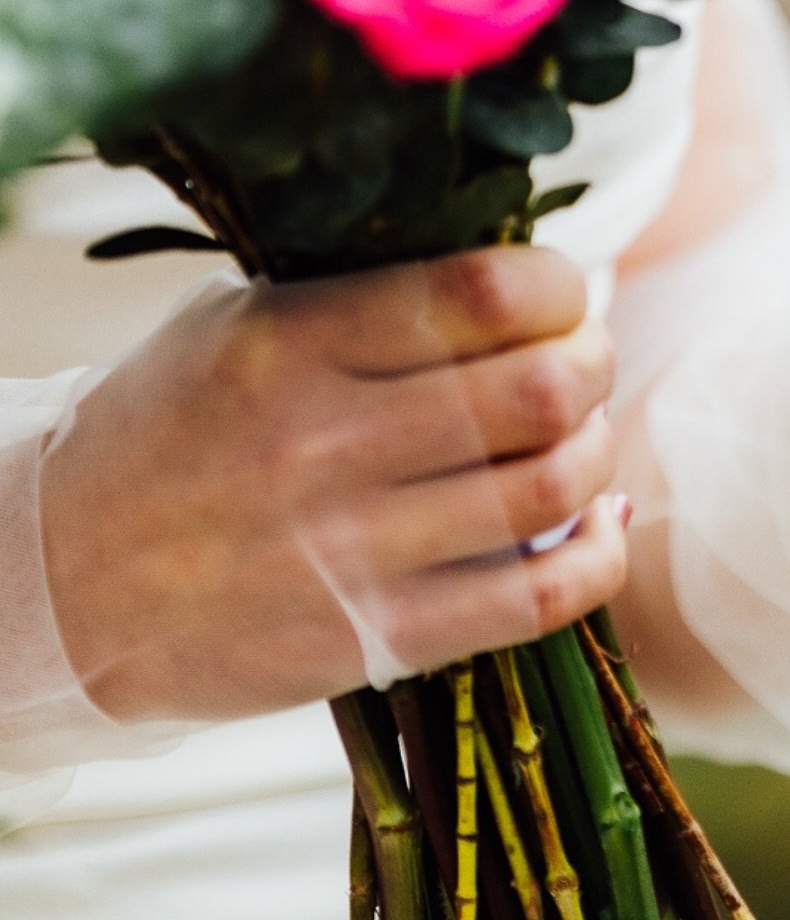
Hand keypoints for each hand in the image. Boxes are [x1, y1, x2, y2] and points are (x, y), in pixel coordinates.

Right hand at [41, 248, 623, 724]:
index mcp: (293, 344)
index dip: (558, 284)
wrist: (60, 586)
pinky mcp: (379, 639)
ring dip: (595, 448)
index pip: (486, 292)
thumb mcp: (241, 324)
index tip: (556, 292)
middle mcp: (328, 444)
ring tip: (576, 433)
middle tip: (578, 359)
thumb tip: (524, 280)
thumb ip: (370, 295)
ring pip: (555, 486)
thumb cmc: (170, 429)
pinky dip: (599, 553)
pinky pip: (542, 598)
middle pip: (544, 386)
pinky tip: (594, 521)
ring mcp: (356, 551)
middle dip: (592, 359)